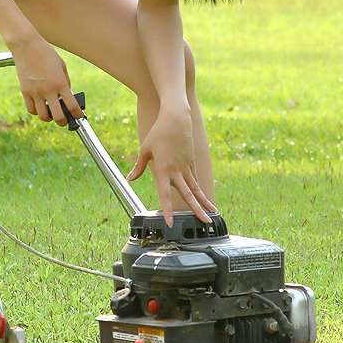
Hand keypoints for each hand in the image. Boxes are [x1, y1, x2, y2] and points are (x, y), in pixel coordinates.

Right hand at [11, 32, 83, 126]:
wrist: (26, 46)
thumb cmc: (46, 54)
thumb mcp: (61, 66)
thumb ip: (65, 82)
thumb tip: (66, 97)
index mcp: (60, 83)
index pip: (72, 106)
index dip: (77, 114)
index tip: (78, 116)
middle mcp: (48, 90)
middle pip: (57, 117)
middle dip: (63, 122)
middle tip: (65, 120)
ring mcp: (35, 92)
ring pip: (42, 116)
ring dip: (48, 117)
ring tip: (51, 113)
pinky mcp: (25, 91)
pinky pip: (31, 109)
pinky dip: (36, 111)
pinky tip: (40, 106)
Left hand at [126, 109, 216, 225]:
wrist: (176, 119)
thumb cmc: (158, 133)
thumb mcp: (145, 149)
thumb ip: (139, 167)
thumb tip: (130, 179)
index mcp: (163, 169)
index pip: (165, 194)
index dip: (167, 209)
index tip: (170, 223)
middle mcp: (177, 170)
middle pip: (188, 194)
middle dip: (197, 210)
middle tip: (205, 223)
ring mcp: (186, 167)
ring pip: (196, 189)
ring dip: (203, 203)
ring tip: (212, 215)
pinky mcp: (191, 162)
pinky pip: (195, 180)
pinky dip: (200, 191)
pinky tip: (205, 201)